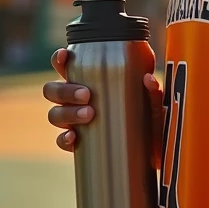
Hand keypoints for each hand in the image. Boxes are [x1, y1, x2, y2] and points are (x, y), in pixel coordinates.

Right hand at [43, 48, 162, 164]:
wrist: (153, 152)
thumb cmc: (150, 118)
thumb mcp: (155, 103)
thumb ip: (153, 91)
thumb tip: (148, 79)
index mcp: (91, 81)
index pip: (67, 66)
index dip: (60, 59)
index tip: (65, 55)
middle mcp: (77, 100)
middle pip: (54, 90)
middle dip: (65, 90)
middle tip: (87, 95)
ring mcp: (76, 121)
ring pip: (55, 114)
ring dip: (67, 113)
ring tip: (89, 114)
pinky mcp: (79, 143)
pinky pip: (62, 141)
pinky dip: (64, 138)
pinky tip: (73, 137)